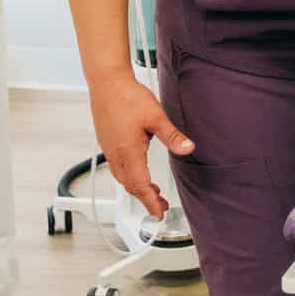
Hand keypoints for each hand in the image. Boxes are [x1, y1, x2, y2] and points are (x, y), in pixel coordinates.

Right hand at [89, 72, 193, 217]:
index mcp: (128, 152)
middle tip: (160, 205)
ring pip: (122, 177)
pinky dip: (128, 176)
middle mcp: (115, 154)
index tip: (159, 213)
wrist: (107, 82)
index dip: (150, 202)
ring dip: (136, 187)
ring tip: (151, 192)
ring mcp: (109, 149)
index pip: (141, 186)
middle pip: (130, 185)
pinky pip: (117, 167)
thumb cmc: (128, 97)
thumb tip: (188, 148)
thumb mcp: (156, 117)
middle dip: (145, 198)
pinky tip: (137, 171)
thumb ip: (172, 136)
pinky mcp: (107, 142)